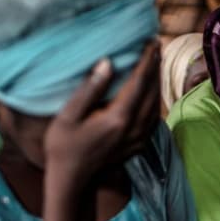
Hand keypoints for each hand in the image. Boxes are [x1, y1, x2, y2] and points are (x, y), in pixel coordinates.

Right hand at [44, 42, 161, 184]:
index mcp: (118, 118)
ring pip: (155, 104)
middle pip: (152, 91)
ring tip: (155, 63)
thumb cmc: (63, 145)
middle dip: (155, 67)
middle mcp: (134, 128)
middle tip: (156, 46)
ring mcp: (139, 138)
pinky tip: (151, 90)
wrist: (71, 178)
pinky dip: (154, 99)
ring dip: (157, 82)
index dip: (147, 60)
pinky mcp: (139, 144)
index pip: (139, 82)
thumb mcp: (69, 115)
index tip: (152, 42)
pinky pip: (153, 117)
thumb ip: (90, 89)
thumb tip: (108, 63)